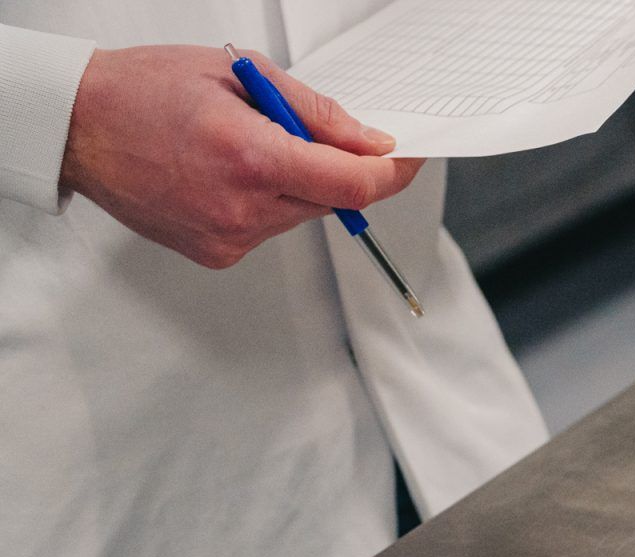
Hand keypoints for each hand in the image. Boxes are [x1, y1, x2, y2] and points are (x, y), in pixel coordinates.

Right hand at [60, 45, 418, 269]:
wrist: (77, 126)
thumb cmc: (142, 91)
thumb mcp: (236, 74)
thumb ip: (314, 112)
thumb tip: (370, 142)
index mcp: (252, 157)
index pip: (354, 184)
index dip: (392, 173)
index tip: (407, 159)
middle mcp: (243, 207)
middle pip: (332, 201)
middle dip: (334, 168)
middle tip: (299, 132)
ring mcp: (229, 237)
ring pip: (301, 215)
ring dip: (295, 183)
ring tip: (241, 148)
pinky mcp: (217, 254)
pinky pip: (268, 229)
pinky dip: (265, 201)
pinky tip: (223, 175)